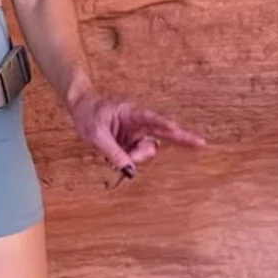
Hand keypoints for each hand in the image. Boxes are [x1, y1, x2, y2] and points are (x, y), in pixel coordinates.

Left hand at [69, 94, 205, 181]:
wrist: (81, 108)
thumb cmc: (88, 115)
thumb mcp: (95, 134)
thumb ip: (113, 152)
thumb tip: (129, 170)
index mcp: (131, 113)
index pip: (152, 119)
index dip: (166, 125)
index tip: (179, 130)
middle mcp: (138, 123)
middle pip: (162, 133)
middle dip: (177, 140)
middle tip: (196, 144)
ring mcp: (137, 133)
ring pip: (148, 149)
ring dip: (138, 157)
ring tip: (117, 157)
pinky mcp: (132, 142)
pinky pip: (138, 154)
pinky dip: (131, 160)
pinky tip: (119, 159)